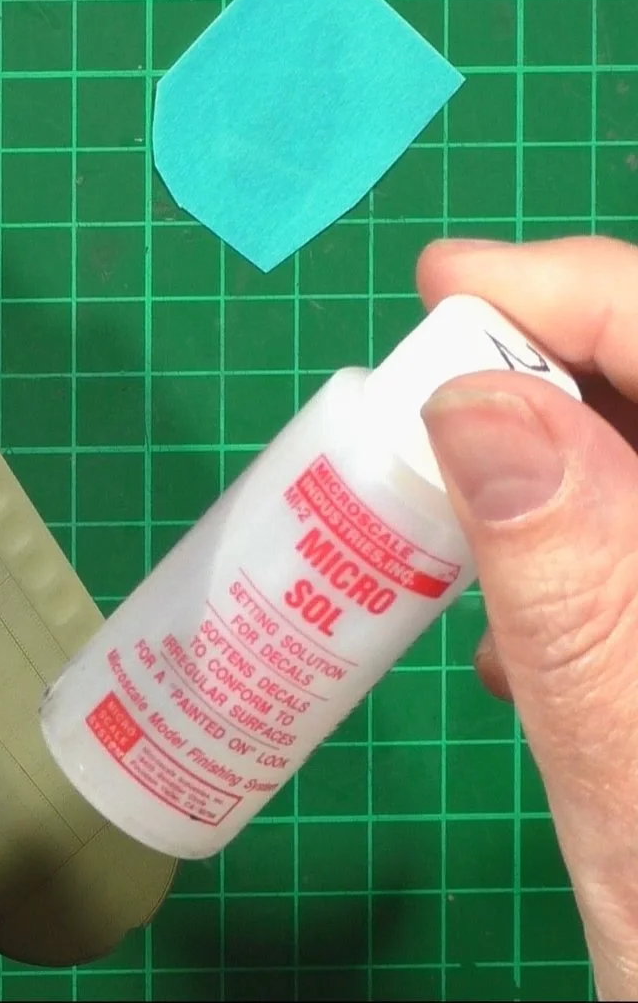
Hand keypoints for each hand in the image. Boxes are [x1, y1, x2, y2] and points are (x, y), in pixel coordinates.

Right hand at [416, 236, 637, 997]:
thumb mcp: (634, 755)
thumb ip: (578, 578)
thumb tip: (480, 406)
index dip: (583, 291)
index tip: (448, 283)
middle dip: (553, 384)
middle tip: (422, 408)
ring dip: (552, 476)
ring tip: (452, 531)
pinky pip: (636, 560)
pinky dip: (574, 563)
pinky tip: (519, 636)